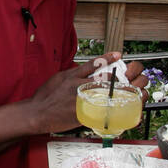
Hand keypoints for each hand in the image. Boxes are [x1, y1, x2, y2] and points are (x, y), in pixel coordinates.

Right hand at [29, 52, 144, 132]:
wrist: (37, 113)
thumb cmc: (46, 97)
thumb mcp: (60, 78)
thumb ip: (74, 74)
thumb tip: (86, 70)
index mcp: (73, 76)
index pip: (93, 63)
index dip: (108, 58)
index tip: (118, 54)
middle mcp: (78, 86)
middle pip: (104, 78)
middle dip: (119, 76)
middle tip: (129, 75)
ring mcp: (82, 100)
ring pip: (105, 93)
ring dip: (120, 91)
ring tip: (130, 90)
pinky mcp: (83, 113)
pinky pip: (100, 109)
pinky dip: (111, 107)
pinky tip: (120, 106)